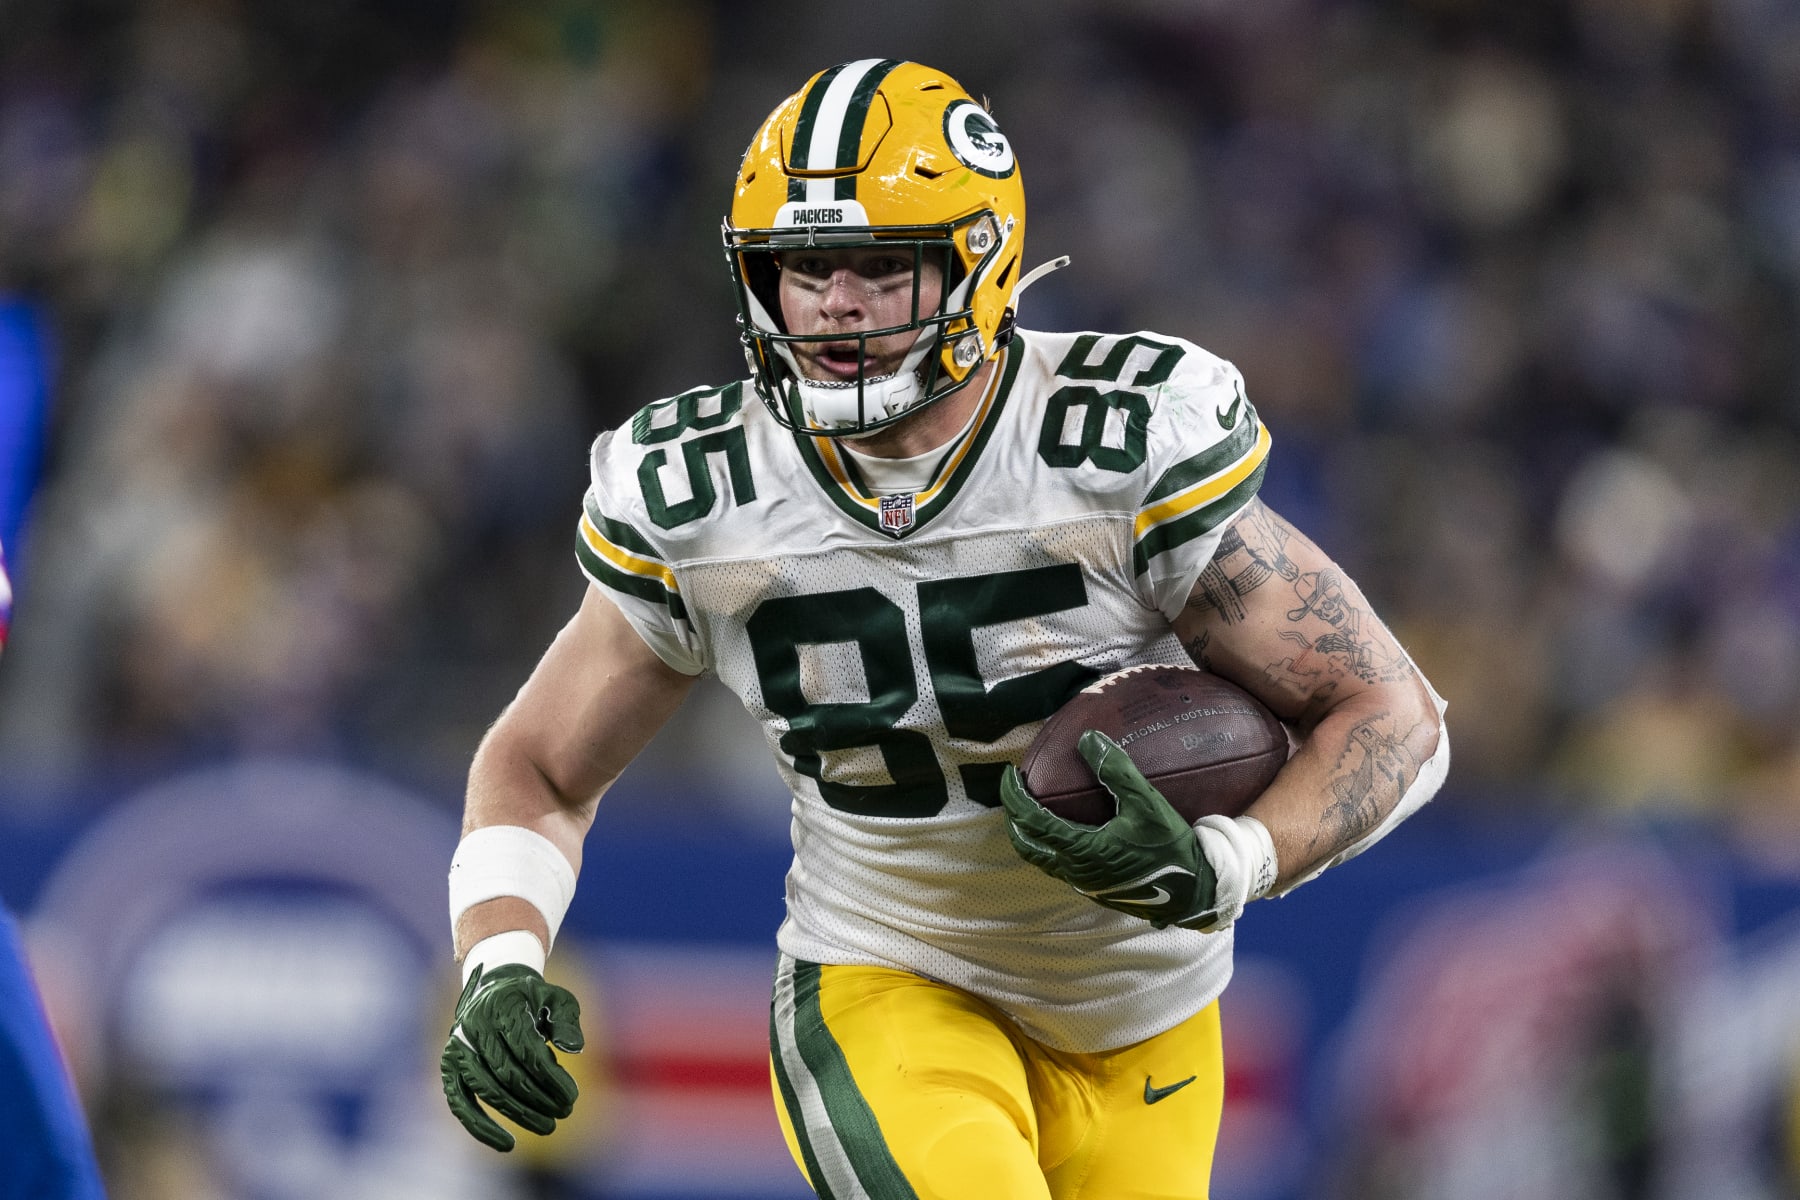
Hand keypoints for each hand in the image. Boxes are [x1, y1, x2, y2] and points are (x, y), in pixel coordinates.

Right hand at [441, 962, 583, 1150]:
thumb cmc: (533, 999)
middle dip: (539, 1097)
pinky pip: (460, 1103)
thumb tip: (575, 1048)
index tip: (572, 1095)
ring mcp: (458, 1047)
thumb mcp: (557, 999)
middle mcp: (474, 1025)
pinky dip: (481, 1127)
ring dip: (518, 1113)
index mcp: (502, 1005)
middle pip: (507, 1072)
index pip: (525, 1048)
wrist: (494, 988)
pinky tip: (507, 1144)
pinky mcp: (449, 1067)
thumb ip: (567, 1022)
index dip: (549, 1076)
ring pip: (486, 1090)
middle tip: (566, 1111)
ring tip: (548, 1126)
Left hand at [1000, 729, 1220, 929]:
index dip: (1014, 796)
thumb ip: (1116, 770)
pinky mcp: (1096, 889)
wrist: (1194, 892)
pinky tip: (1066, 828)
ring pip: (1042, 859)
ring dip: (1030, 834)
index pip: (1031, 821)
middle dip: (1014, 817)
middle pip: (1026, 845)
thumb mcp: (1147, 804)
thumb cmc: (1172, 848)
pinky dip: (1050, 845)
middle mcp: (1075, 871)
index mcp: (1081, 851)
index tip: (1010, 773)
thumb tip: (1088, 738)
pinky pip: (1060, 866)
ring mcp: (1084, 883)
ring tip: (1034, 808)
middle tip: (1015, 791)